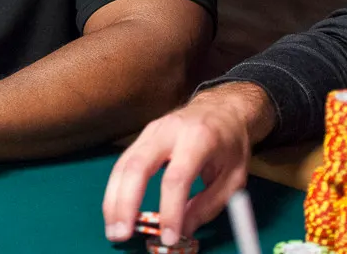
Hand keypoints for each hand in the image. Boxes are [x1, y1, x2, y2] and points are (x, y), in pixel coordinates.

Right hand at [103, 82, 274, 246]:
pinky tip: (115, 210)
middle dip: (125, 203)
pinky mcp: (141, 136)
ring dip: (113, 199)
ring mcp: (150, 131)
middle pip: (137, 166)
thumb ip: (208, 205)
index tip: (169, 238)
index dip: (170, 210)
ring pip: (123, 164)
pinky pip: (123, 163)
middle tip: (121, 235)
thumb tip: (183, 231)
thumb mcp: (233, 178)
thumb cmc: (230, 145)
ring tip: (113, 230)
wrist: (222, 108)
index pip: (177, 177)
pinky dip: (116, 189)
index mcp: (199, 138)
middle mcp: (169, 130)